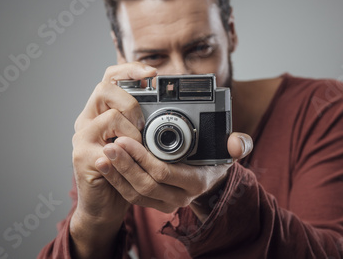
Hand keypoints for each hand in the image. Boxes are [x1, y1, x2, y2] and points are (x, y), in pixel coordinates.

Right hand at [70, 62, 156, 257]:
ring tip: (137, 146)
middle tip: (142, 123)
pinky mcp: (82, 156)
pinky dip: (125, 151)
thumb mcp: (137, 142)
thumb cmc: (125, 171)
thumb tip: (170, 107)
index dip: (130, 69)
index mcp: (100, 111)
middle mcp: (87, 119)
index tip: (153, 73)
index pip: (110, 77)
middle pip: (104, 88)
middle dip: (131, 102)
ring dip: (132, 131)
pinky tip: (128, 157)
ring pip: (110, 116)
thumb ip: (143, 123)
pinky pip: (108, 145)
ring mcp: (82, 137)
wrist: (105, 205)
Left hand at [96, 131, 252, 221]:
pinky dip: (117, 182)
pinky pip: (132, 197)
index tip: (126, 139)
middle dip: (125, 165)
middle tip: (110, 145)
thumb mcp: (229, 151)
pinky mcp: (154, 203)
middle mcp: (181, 197)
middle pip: (146, 184)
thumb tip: (238, 144)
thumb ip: (239, 144)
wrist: (209, 180)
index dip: (143, 157)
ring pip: (136, 193)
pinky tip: (106, 167)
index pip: (164, 172)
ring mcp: (166, 203)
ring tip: (103, 155)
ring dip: (117, 174)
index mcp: (196, 182)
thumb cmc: (215, 161)